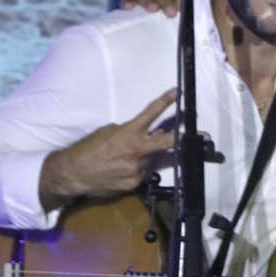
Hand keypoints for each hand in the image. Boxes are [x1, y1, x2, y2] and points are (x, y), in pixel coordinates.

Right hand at [41, 89, 176, 206]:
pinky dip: (137, 168)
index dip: (165, 102)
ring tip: (125, 157)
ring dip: (146, 156)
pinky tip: (121, 168)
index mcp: (128, 133)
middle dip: (185, 139)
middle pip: (167, 143)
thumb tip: (153, 133)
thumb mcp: (108, 132)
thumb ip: (132, 131)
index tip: (177, 93)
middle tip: (204, 136)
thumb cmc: (88, 149)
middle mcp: (136, 151)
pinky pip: (143, 172)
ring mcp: (137, 169)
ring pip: (151, 159)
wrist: (71, 174)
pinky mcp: (134, 183)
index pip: (150, 114)